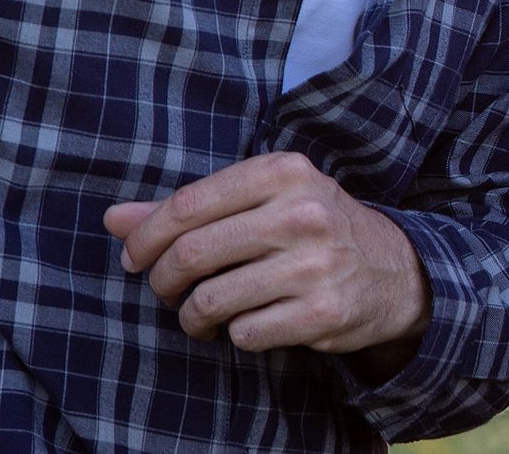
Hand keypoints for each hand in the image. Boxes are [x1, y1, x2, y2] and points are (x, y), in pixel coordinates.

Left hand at [103, 152, 429, 361]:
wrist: (394, 269)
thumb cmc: (312, 228)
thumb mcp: (262, 201)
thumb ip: (190, 208)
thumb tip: (114, 220)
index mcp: (282, 172)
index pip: (188, 204)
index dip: (146, 238)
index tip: (135, 259)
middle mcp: (301, 213)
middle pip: (192, 254)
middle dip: (163, 281)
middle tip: (166, 291)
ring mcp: (315, 264)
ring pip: (211, 300)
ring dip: (192, 317)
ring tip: (201, 315)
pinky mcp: (322, 312)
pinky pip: (244, 333)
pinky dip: (234, 335)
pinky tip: (246, 324)